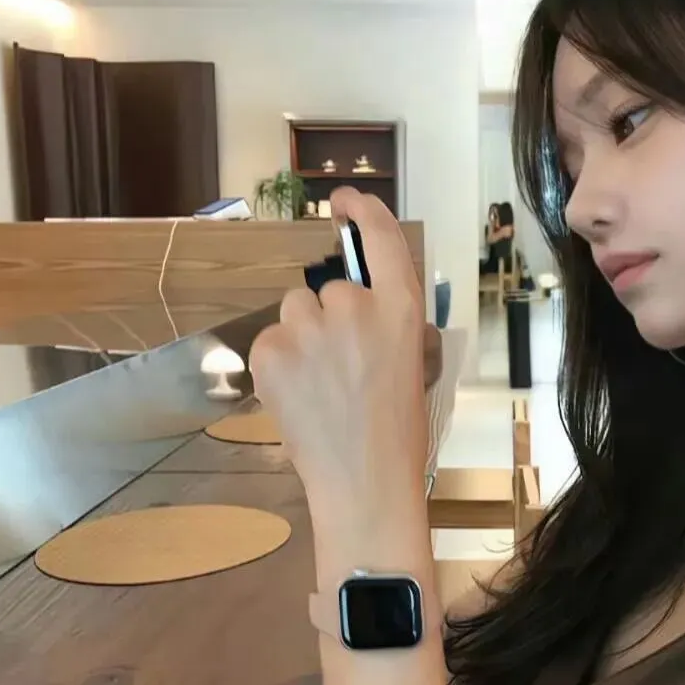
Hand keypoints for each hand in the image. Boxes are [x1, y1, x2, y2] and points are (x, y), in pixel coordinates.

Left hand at [249, 188, 427, 525]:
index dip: (362, 210)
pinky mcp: (271, 351)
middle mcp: (355, 305)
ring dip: (302, 338)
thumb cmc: (399, 433)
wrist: (365, 480)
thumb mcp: (413, 364)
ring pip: (295, 313)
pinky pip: (272, 341)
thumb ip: (387, 323)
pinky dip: (280, 365)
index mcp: (401, 309)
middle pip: (328, 289)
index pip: (382, 237)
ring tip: (319, 387)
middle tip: (342, 368)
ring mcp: (309, 327)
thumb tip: (357, 308)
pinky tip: (300, 398)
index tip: (344, 203)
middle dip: (329, 319)